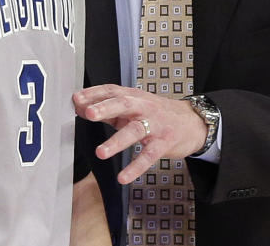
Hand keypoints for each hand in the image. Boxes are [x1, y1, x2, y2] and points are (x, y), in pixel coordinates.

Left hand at [73, 84, 207, 184]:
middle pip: (124, 104)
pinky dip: (136, 167)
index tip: (76, 99)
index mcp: (134, 96)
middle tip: (88, 113)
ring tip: (100, 152)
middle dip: (105, 108)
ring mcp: (155, 125)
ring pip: (135, 131)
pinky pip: (149, 156)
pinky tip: (123, 177)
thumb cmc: (157, 114)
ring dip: (117, 141)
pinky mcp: (164, 143)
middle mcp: (144, 107)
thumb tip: (80, 108)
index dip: (94, 94)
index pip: (112, 91)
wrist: (193, 122)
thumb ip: (108, 109)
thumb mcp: (134, 106)